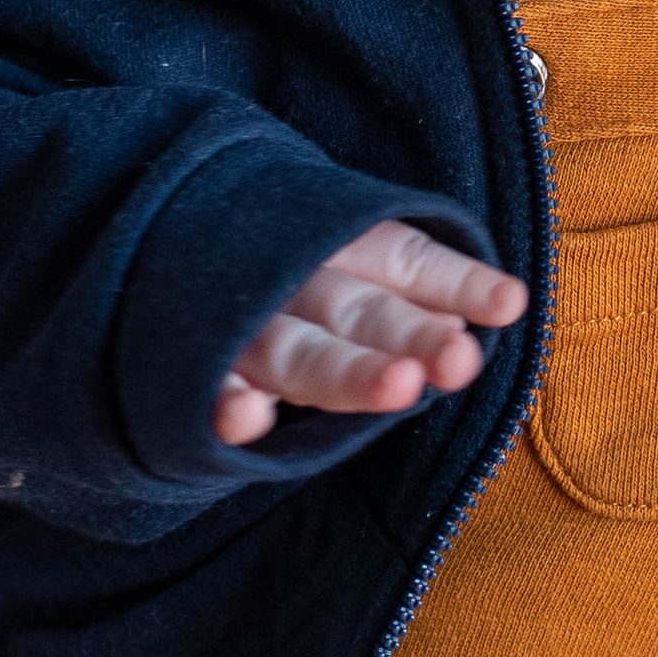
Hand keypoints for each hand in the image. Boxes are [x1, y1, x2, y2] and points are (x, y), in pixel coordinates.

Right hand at [215, 221, 529, 447]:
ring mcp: (240, 322)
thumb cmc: (277, 266)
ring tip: (401, 389)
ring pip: (298, 352)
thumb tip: (502, 307)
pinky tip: (247, 421)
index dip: (458, 283)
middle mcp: (294, 282)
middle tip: (461, 359)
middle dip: (412, 336)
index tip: (509, 303)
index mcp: (338, 250)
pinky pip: (209, 387)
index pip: (407, 263)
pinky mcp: (190, 365)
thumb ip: (422, 282)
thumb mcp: (347, 254)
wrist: (148, 235)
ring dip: (346, 372)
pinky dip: (227, 403)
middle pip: (362, 313)